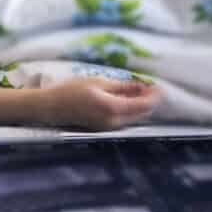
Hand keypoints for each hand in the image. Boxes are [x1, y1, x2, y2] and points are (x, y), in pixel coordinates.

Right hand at [45, 77, 163, 130]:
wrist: (52, 107)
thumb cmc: (72, 90)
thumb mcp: (98, 82)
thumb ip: (122, 87)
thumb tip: (141, 86)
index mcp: (113, 108)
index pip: (144, 105)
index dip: (155, 95)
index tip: (158, 85)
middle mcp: (115, 122)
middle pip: (142, 113)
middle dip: (148, 99)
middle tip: (147, 85)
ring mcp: (110, 127)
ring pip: (134, 117)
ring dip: (139, 104)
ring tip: (136, 89)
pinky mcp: (105, 128)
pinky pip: (124, 119)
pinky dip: (129, 109)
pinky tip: (125, 98)